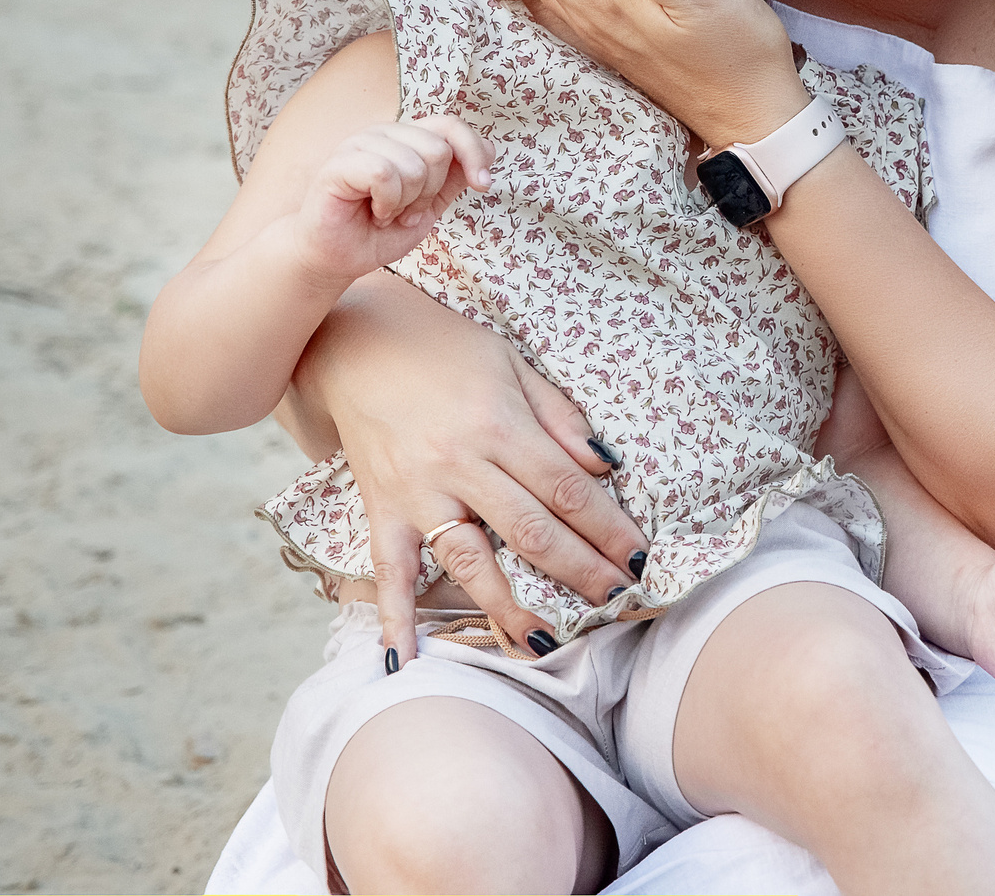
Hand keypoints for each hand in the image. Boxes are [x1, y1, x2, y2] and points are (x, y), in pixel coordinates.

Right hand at [292, 116, 492, 283]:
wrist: (339, 258)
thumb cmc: (380, 230)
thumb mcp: (430, 204)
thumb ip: (455, 176)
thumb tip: (488, 150)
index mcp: (407, 138)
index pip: (451, 125)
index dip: (474, 152)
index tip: (482, 184)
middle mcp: (384, 133)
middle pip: (437, 150)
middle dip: (430, 192)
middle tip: (406, 211)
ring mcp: (359, 143)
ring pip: (412, 165)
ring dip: (406, 203)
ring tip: (386, 213)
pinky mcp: (338, 163)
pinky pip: (384, 174)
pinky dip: (387, 203)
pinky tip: (374, 212)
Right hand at [297, 273, 649, 663]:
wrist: (355, 336)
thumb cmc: (443, 346)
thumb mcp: (512, 363)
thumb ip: (558, 417)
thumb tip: (604, 468)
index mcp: (498, 425)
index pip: (567, 490)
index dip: (607, 528)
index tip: (639, 559)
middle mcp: (458, 465)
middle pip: (530, 532)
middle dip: (580, 571)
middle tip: (618, 602)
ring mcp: (415, 492)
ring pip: (468, 562)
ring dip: (509, 606)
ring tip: (546, 642)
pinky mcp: (380, 507)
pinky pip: (387, 570)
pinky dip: (396, 616)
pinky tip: (408, 658)